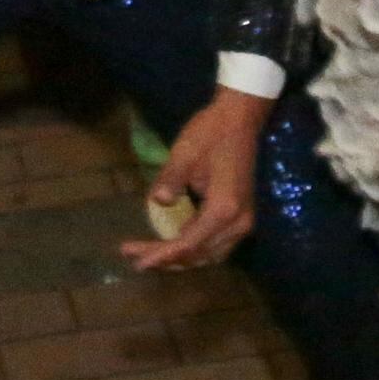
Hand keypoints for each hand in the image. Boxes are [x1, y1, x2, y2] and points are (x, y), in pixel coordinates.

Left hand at [122, 86, 270, 270]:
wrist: (239, 119)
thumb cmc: (210, 133)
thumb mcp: (185, 153)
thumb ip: (171, 180)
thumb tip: (157, 202)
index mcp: (224, 209)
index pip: (188, 244)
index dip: (161, 255)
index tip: (136, 260)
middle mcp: (237, 223)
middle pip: (199, 254)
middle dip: (166, 259)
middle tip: (135, 257)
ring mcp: (243, 221)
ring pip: (209, 254)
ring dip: (181, 258)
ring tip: (150, 255)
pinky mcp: (241, 216)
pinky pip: (216, 244)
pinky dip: (194, 249)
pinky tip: (173, 243)